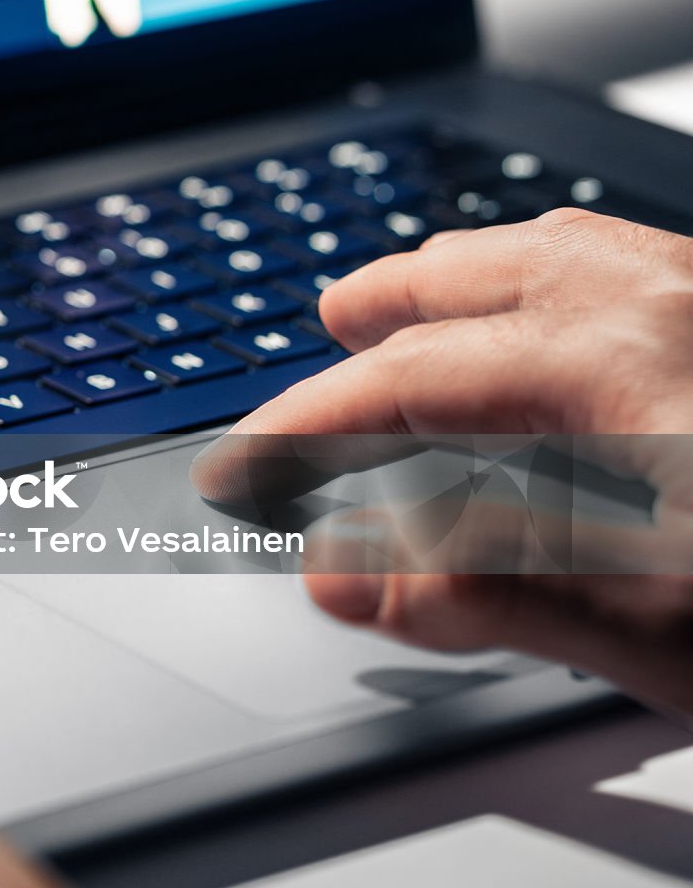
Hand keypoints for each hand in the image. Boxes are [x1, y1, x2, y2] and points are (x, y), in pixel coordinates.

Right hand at [192, 209, 692, 715]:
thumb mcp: (660, 633)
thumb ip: (482, 597)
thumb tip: (334, 572)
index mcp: (627, 354)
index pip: (415, 379)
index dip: (306, 426)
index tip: (239, 469)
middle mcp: (676, 302)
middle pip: (486, 284)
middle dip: (382, 316)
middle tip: (319, 342)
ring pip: (565, 254)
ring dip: (469, 283)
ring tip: (409, 306)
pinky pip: (629, 267)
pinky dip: (556, 281)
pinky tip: (555, 317)